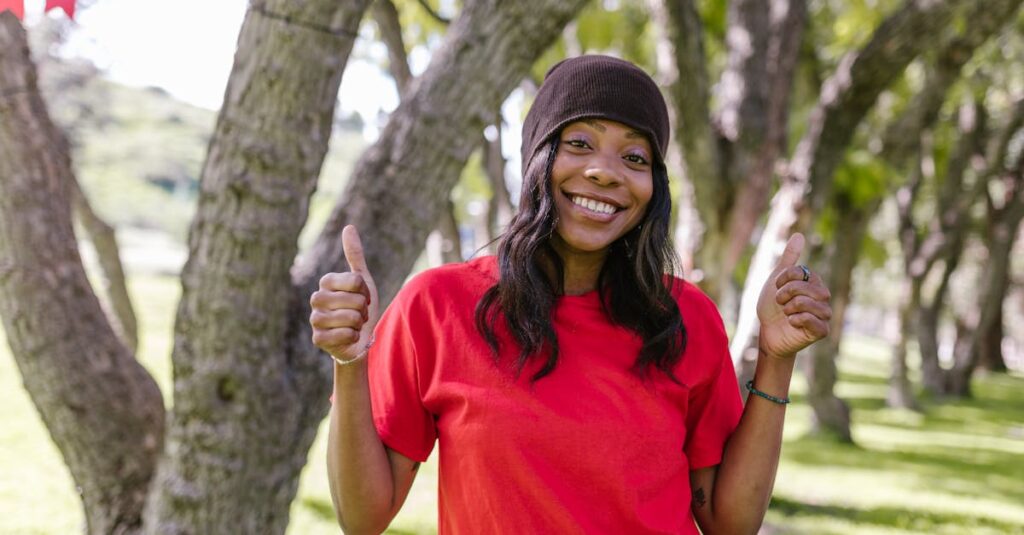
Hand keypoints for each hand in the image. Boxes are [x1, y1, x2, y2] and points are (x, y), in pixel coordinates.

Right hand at [309, 225, 380, 360]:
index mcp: (326, 282)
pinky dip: (353, 337)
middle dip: (363, 309)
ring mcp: (315, 319)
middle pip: (355, 300)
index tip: (361, 297)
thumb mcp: (361, 280)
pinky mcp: (318, 338)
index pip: (356, 281)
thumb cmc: (359, 307)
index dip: (365, 291)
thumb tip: (349, 227)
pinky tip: (348, 337)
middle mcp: (316, 298)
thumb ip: (354, 255)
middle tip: (358, 313)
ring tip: (353, 325)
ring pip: (351, 317)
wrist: (359, 338)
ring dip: (359, 324)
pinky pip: (346, 334)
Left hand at [756, 233, 831, 358]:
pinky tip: (791, 322)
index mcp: (813, 283)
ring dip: (791, 308)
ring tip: (786, 313)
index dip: (784, 280)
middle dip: (787, 294)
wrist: (767, 331)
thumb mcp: (777, 279)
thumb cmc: (773, 306)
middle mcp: (822, 297)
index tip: (776, 288)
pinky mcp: (821, 331)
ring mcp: (823, 314)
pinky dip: (797, 320)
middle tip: (780, 302)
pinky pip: (814, 321)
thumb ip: (789, 258)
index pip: (801, 272)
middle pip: (808, 288)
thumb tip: (799, 235)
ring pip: (810, 304)